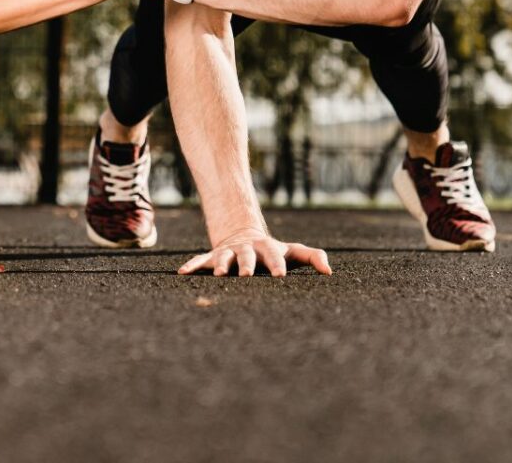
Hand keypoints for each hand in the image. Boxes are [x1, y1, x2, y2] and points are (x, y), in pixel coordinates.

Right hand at [177, 227, 331, 277]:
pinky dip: (191, 266)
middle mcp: (246, 248)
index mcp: (266, 247)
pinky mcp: (212, 257)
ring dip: (221, 265)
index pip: (273, 255)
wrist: (242, 234)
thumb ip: (312, 257)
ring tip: (220, 275)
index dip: (276, 264)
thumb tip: (329, 272)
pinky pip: (200, 261)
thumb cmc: (272, 250)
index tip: (280, 276)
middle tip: (247, 276)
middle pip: (247, 255)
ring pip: (224, 257)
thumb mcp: (292, 251)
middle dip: (246, 265)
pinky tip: (181, 273)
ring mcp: (228, 252)